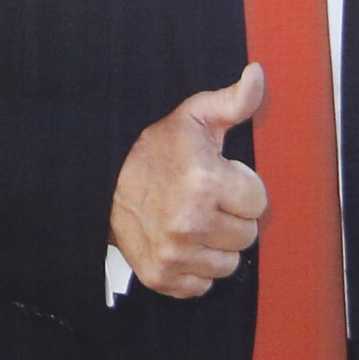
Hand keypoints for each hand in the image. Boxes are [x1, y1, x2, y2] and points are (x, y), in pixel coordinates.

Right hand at [110, 64, 269, 297]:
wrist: (99, 180)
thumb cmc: (154, 149)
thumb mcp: (192, 117)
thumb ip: (232, 101)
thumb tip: (258, 74)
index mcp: (205, 182)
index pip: (259, 203)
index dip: (242, 188)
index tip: (220, 178)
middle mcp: (190, 222)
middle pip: (247, 236)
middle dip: (233, 217)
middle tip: (208, 201)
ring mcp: (174, 253)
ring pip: (228, 264)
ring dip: (217, 245)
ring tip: (196, 222)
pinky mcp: (160, 276)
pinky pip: (202, 285)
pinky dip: (196, 270)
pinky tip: (183, 244)